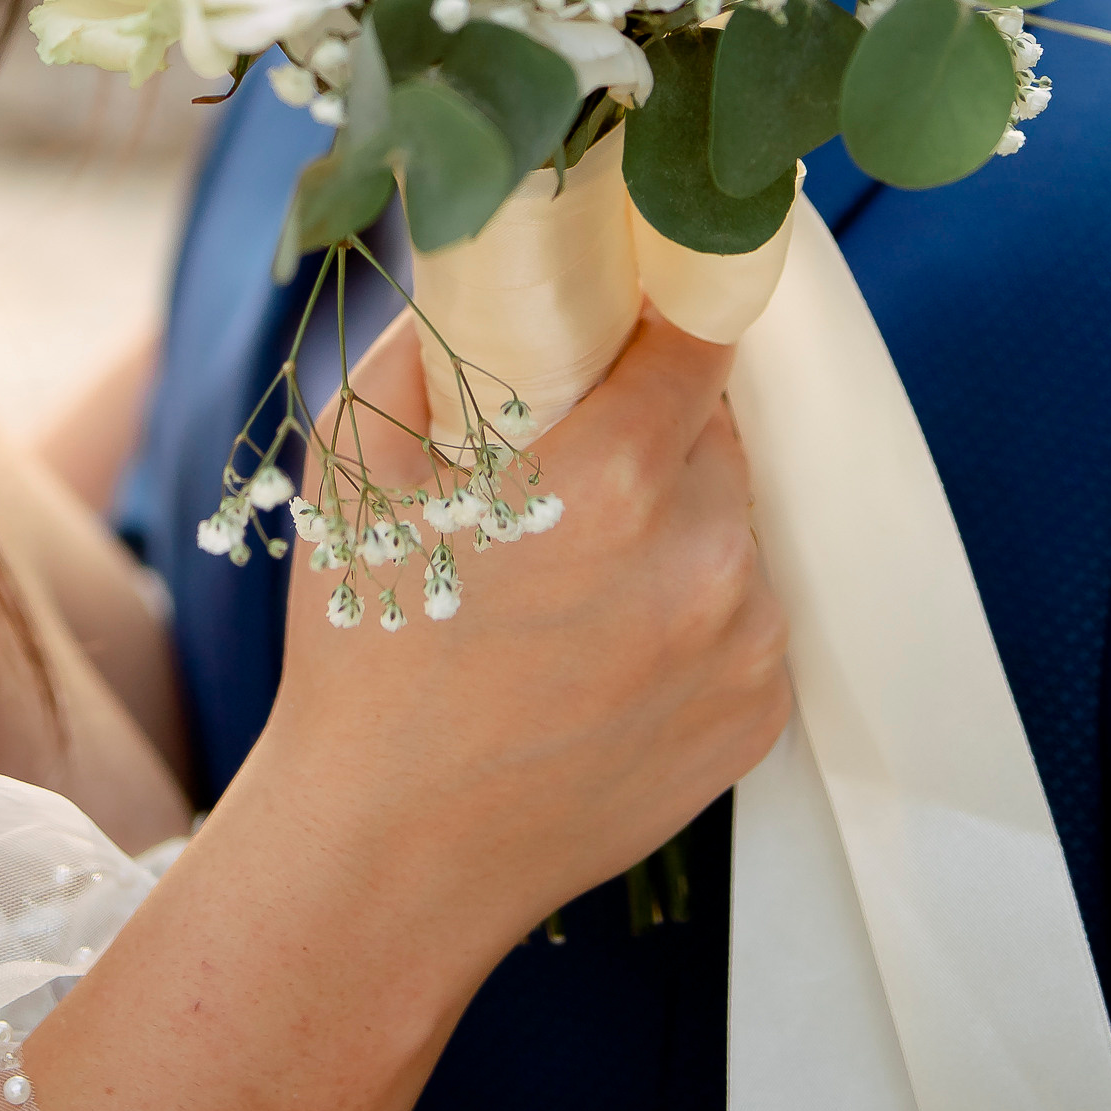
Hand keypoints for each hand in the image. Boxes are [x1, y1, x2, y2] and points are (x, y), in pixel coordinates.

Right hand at [19, 308, 783, 1110]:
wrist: (388, 856)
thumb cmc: (359, 650)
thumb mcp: (353, 461)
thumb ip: (428, 339)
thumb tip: (482, 254)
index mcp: (613, 482)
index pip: (701, 336)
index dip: (670, 302)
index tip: (643, 292)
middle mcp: (703, 562)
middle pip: (718, 430)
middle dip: (658, 419)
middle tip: (573, 448)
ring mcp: (743, 649)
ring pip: (735, 522)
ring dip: (676, 513)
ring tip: (577, 558)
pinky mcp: (757, 719)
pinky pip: (744, 612)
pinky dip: (692, 600)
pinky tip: (602, 634)